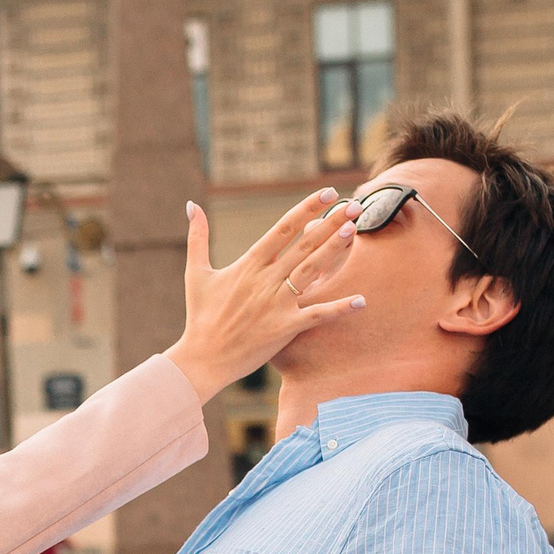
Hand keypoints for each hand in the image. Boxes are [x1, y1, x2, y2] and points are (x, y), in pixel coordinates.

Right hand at [164, 192, 363, 401]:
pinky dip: (339, 308)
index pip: (283, 228)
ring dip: (333, 250)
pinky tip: (361, 300)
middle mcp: (266, 280)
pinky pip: (316, 315)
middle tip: (354, 206)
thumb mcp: (195, 272)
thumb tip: (191, 205)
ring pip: (311, 270)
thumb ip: (197, 237)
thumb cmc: (199, 316)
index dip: (307, 208)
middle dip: (330, 223)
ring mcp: (276, 303)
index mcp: (248, 264)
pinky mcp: (284, 328)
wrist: (202, 359)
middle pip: (303, 245)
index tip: (328, 194)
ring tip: (353, 231)